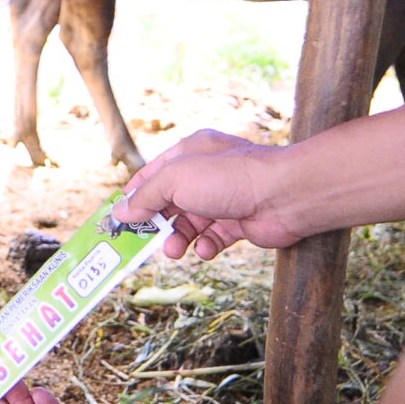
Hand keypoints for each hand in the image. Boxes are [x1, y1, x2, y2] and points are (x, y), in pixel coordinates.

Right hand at [121, 130, 307, 259]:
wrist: (285, 196)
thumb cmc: (230, 178)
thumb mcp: (176, 179)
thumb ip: (147, 196)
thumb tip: (123, 211)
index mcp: (190, 152)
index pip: (153, 174)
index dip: (135, 197)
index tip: (119, 219)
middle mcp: (206, 173)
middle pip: (169, 202)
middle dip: (156, 223)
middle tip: (142, 243)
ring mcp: (224, 199)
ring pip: (190, 223)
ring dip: (178, 239)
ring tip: (175, 251)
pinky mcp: (239, 223)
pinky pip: (213, 237)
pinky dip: (205, 246)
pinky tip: (204, 249)